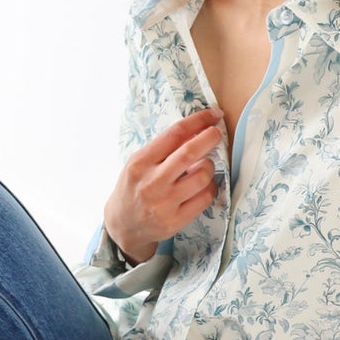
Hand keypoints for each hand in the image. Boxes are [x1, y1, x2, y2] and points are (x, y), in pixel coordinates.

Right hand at [104, 109, 225, 262]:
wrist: (123, 224)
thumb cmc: (135, 187)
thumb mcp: (140, 163)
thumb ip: (163, 149)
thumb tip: (197, 131)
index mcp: (141, 162)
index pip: (175, 133)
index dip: (198, 121)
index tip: (213, 114)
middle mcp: (152, 182)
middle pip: (189, 153)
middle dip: (209, 137)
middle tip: (216, 133)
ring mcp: (164, 203)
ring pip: (202, 176)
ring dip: (209, 166)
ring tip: (204, 166)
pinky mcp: (175, 221)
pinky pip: (205, 198)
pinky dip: (210, 187)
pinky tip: (204, 186)